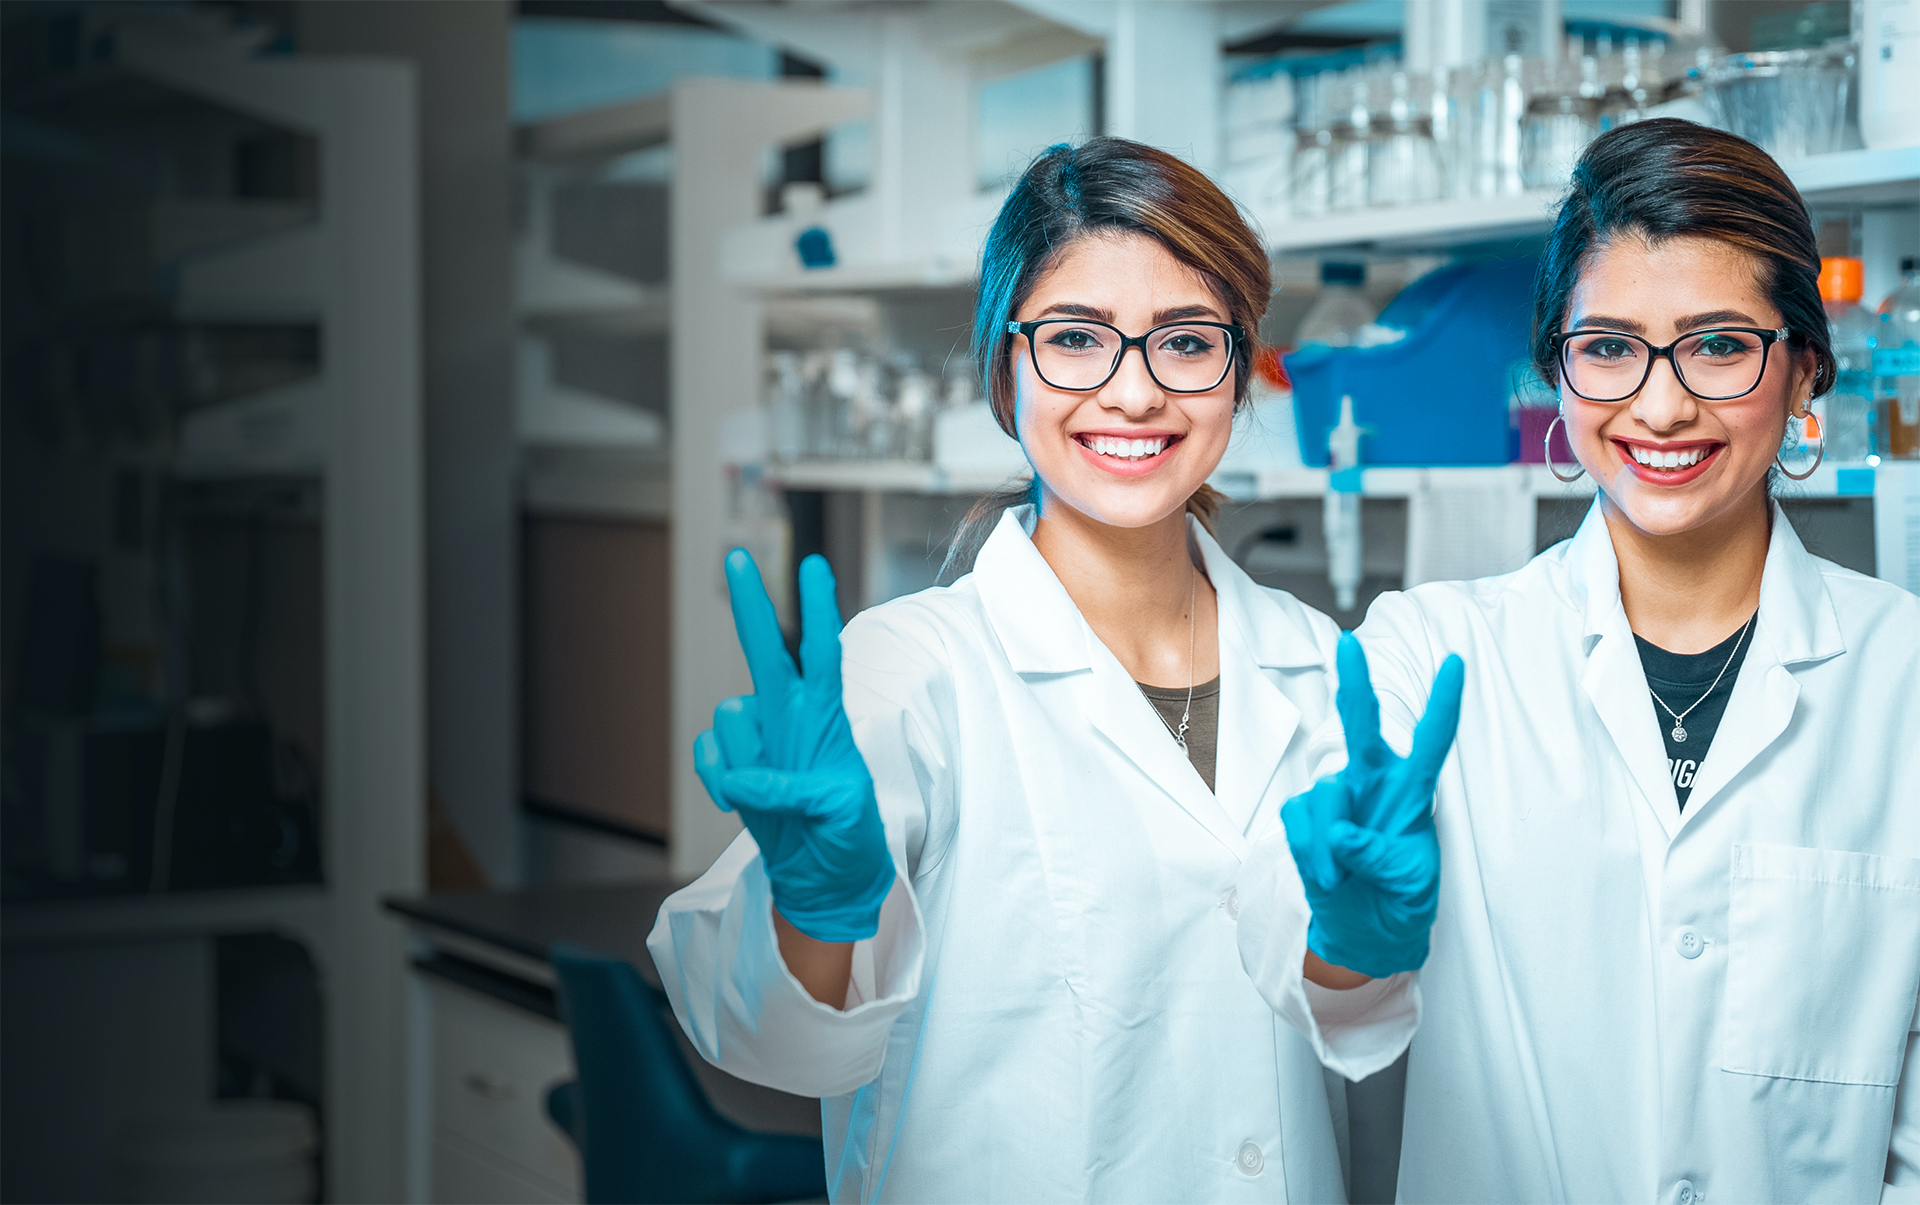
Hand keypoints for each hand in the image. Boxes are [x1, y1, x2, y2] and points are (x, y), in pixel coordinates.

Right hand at [693, 550, 894, 943]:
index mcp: (826, 716)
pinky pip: (709, 751)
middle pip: (766, 649)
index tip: (814, 567)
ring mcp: (759, 736)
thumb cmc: (848, 837)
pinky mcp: (731, 762)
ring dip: (743, 757)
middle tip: (739, 556)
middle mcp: (789, 714)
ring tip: (772, 796)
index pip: (824, 652)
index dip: (817, 610)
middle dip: (751, 604)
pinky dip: (718, 779)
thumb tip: (745, 777)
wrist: (820, 875)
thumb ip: (800, 789)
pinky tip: (740, 802)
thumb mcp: (843, 812)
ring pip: (730, 715)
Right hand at [1282, 633, 1463, 979]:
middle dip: (1355, 683)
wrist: (1365, 933)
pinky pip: (1299, 821)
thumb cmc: (1401, 900)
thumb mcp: (1410, 884)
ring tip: (1342, 879)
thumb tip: (1343, 833)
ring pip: (1325, 797)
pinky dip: (1310, 852)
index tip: (1455, 664)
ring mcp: (1336, 797)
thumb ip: (1382, 856)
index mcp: (1412, 791)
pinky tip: (1325, 874)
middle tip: (1350, 646)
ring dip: (1329, 845)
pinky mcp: (1305, 816)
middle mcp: (1373, 782)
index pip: (1431, 742)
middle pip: (1363, 725)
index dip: (1443, 704)